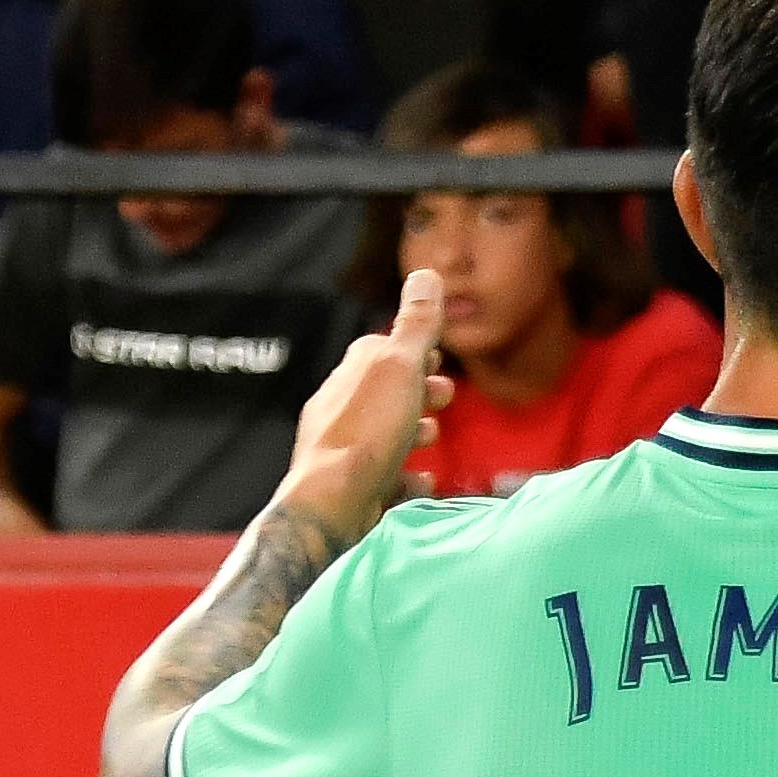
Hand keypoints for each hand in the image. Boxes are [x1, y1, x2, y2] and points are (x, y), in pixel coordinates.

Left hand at [277, 268, 456, 540]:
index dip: (412, 350)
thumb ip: (416, 325)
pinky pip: (383, 475)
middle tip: (445, 396)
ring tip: (433, 436)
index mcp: (351, 375)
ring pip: (382, 431)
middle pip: (384, 390)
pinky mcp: (352, 488)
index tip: (438, 356)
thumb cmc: (368, 431)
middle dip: (418, 389)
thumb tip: (426, 273)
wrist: (332, 502)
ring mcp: (344, 449)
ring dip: (412, 428)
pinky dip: (406, 474)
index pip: (379, 349)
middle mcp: (340, 408)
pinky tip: (421, 480)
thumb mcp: (400, 368)